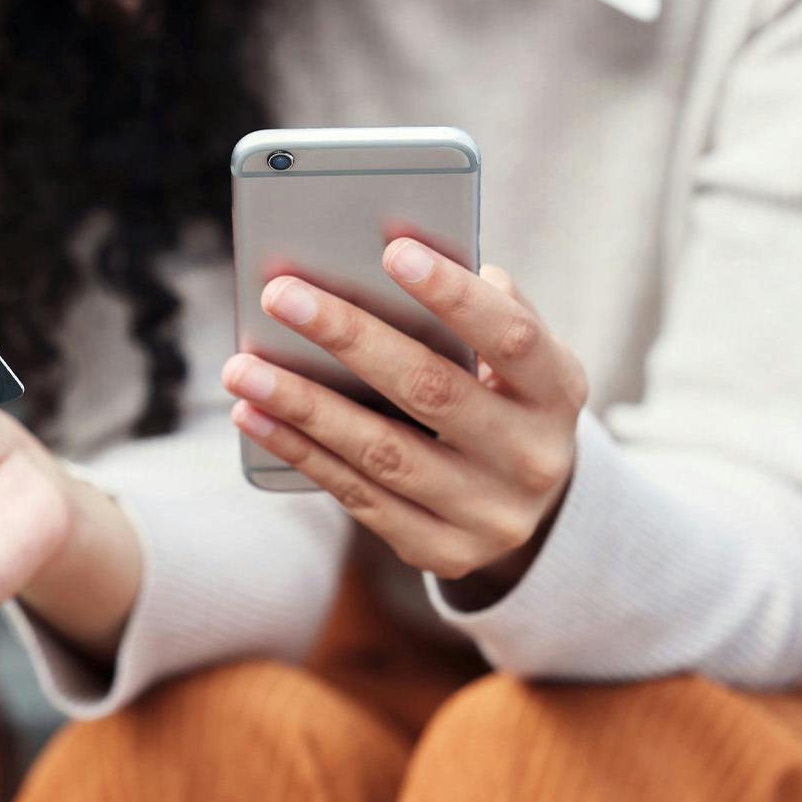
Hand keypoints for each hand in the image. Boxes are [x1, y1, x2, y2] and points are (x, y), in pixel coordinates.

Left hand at [221, 239, 588, 594]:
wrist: (531, 505)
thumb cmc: (505, 394)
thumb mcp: (519, 354)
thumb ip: (482, 304)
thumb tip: (408, 248)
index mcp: (558, 391)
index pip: (511, 336)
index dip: (454, 294)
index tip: (393, 250)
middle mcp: (532, 457)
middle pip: (432, 391)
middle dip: (350, 338)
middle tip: (281, 296)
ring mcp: (489, 514)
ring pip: (382, 453)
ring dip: (303, 405)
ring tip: (243, 367)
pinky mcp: (443, 552)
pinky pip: (359, 498)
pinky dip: (301, 452)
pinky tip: (256, 417)